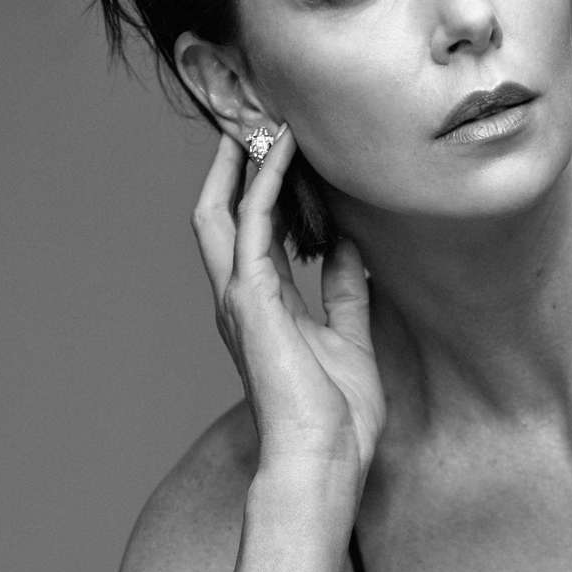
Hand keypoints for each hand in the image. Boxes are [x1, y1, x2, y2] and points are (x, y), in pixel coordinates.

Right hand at [191, 128, 385, 493]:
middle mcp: (240, 299)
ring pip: (222, 210)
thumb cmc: (338, 419)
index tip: (282, 146)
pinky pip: (253, 225)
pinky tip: (283, 149)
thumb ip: (345, 291)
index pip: (252, 233)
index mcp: (262, 309)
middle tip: (252, 112)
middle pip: (219, 213)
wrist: (323, 460)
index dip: (261, 187)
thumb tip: (349, 247)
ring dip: (240, 160)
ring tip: (260, 111)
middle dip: (231, 162)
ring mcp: (239, 299)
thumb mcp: (351, 339)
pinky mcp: (251, 300)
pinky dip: (266, 183)